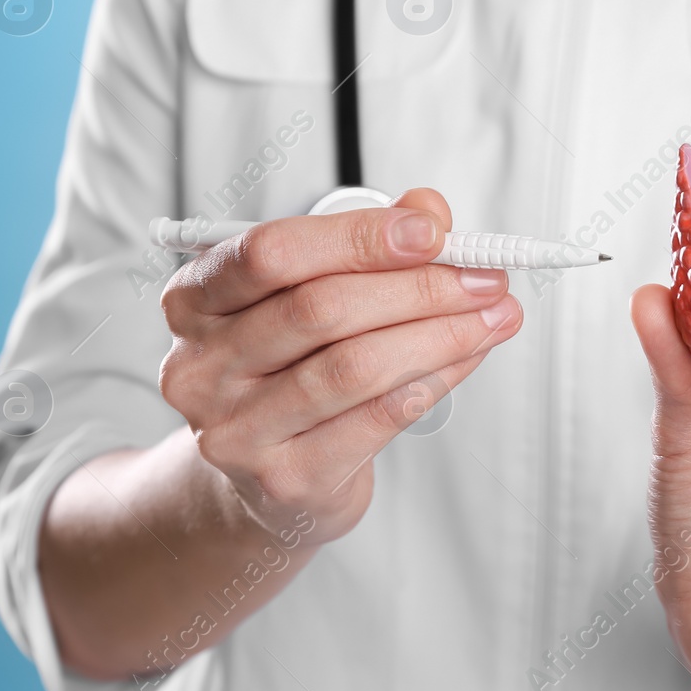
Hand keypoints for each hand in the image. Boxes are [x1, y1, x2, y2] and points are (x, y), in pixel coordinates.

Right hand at [159, 188, 521, 543]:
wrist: (266, 478)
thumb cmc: (291, 367)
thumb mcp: (313, 291)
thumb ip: (366, 243)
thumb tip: (429, 211)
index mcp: (195, 298)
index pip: (273, 252)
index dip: (358, 237)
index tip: (434, 232)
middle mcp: (201, 365)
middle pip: (321, 308)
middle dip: (420, 287)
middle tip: (486, 278)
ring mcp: (235, 430)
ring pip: (355, 366)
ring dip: (441, 335)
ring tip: (495, 317)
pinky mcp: (283, 479)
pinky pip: (376, 420)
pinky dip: (435, 380)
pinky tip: (468, 358)